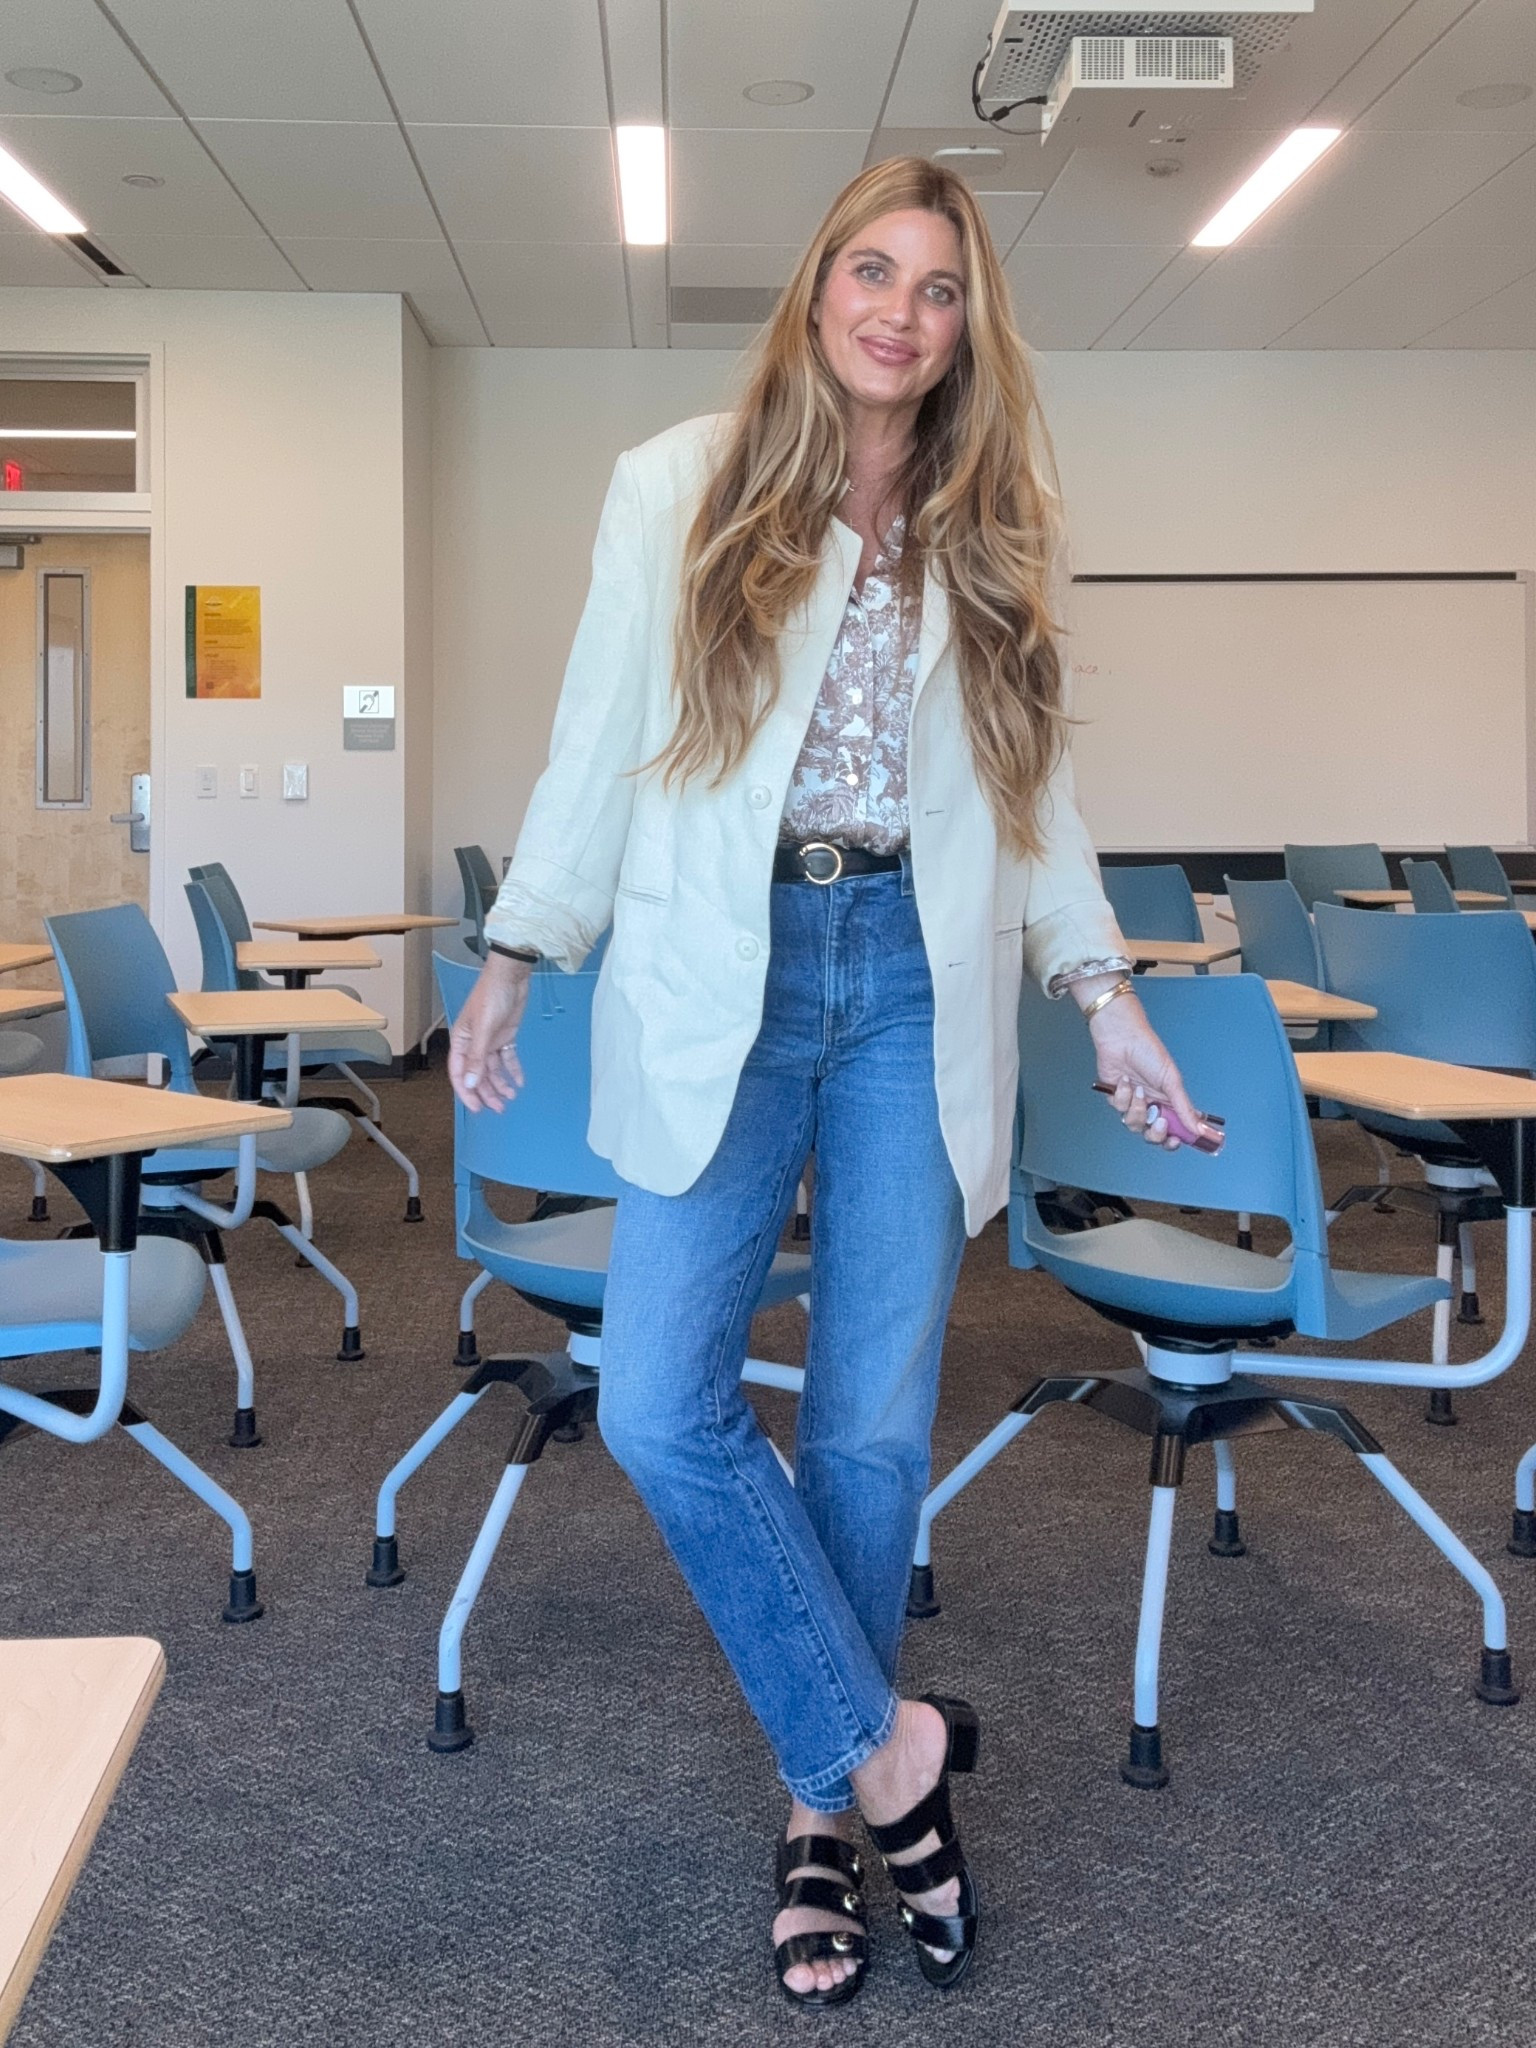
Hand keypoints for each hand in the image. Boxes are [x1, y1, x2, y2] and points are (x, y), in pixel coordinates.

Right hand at [448, 954, 531, 1112]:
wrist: (510, 976)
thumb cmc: (491, 998)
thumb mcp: (483, 1029)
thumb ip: (476, 1057)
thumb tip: (468, 1084)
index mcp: (461, 1041)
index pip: (459, 1073)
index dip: (467, 1093)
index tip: (478, 1108)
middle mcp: (473, 1044)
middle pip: (477, 1074)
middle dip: (487, 1092)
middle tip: (500, 1108)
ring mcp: (490, 1040)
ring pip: (493, 1069)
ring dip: (501, 1083)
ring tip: (511, 1097)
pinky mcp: (505, 1036)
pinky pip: (508, 1058)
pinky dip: (513, 1070)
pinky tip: (520, 1082)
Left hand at [1074, 979, 1213, 1150]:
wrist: (1122, 1038)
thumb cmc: (1150, 1053)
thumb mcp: (1171, 1081)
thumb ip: (1184, 1108)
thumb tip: (1199, 1129)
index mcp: (1169, 1102)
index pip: (1174, 1129)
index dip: (1174, 1139)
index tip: (1176, 1141)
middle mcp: (1152, 1105)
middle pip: (1153, 1135)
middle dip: (1155, 1133)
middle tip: (1158, 1122)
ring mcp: (1134, 1102)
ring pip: (1134, 1124)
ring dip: (1137, 1109)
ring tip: (1138, 1090)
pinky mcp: (1115, 1097)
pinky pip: (1119, 1108)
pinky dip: (1122, 1095)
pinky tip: (1124, 1080)